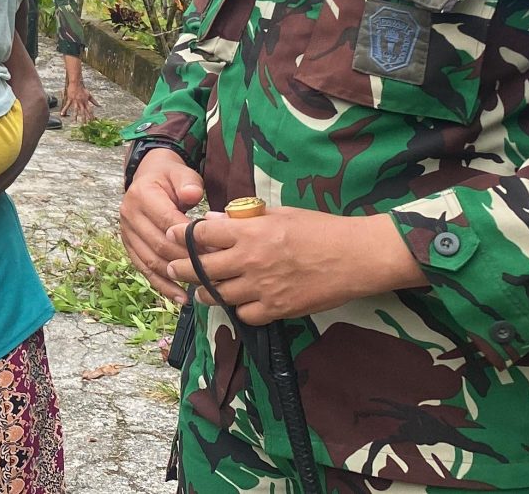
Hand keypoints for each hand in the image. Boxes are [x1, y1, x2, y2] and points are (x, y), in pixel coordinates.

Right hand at [60, 81, 95, 121]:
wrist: (76, 84)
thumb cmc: (83, 89)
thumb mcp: (89, 95)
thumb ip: (94, 101)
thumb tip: (99, 105)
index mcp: (85, 102)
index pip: (89, 110)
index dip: (91, 115)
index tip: (92, 121)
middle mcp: (81, 102)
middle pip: (83, 112)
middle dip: (84, 118)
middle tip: (85, 124)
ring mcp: (75, 101)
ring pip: (75, 110)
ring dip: (75, 116)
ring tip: (75, 122)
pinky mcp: (70, 100)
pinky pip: (67, 106)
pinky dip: (64, 110)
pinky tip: (62, 114)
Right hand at [118, 149, 202, 303]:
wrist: (148, 177)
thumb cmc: (170, 177)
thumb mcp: (181, 173)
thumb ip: (188, 183)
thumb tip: (192, 195)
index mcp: (141, 196)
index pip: (167, 221)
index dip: (191, 238)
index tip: (217, 250)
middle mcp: (129, 215)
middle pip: (159, 245)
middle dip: (187, 260)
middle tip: (214, 271)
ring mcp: (126, 233)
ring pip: (151, 261)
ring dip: (175, 278)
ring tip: (200, 288)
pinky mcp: (129, 247)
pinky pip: (145, 270)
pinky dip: (162, 286)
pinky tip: (180, 298)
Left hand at [162, 208, 426, 323]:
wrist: (356, 257)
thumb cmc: (322, 229)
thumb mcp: (281, 214)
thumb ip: (246, 219)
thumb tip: (216, 219)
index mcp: (249, 233)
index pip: (201, 235)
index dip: (182, 236)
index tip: (171, 236)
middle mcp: (249, 261)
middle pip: (200, 269)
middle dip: (182, 268)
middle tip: (173, 268)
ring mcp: (262, 288)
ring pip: (218, 295)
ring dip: (206, 291)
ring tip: (201, 288)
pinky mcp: (277, 309)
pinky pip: (244, 314)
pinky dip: (238, 309)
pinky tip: (239, 302)